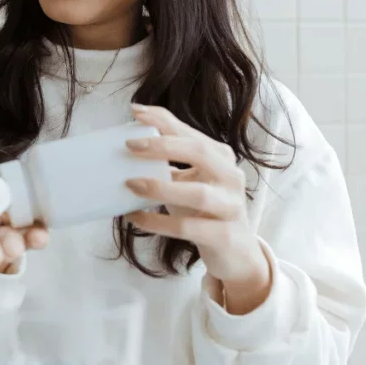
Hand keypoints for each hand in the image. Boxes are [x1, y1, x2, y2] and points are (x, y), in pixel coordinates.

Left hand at [123, 104, 271, 313]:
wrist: (236, 252)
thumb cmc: (205, 211)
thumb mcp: (189, 181)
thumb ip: (169, 162)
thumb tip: (128, 141)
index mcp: (220, 157)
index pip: (190, 132)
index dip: (162, 120)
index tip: (134, 112)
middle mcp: (230, 177)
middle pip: (199, 152)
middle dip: (163, 146)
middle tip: (129, 145)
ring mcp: (230, 207)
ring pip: (198, 193)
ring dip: (161, 187)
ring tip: (130, 183)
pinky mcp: (224, 236)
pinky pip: (188, 228)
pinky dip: (157, 222)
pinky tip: (134, 217)